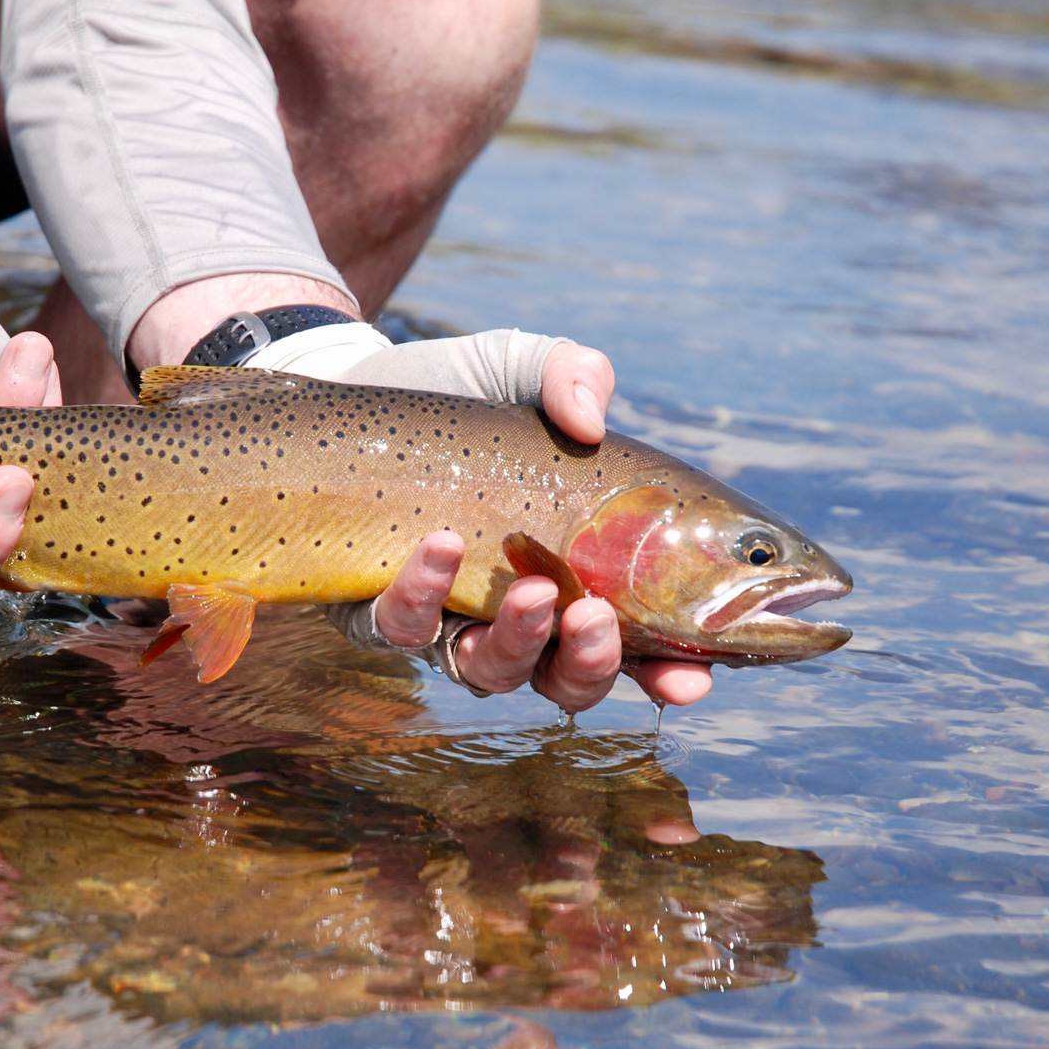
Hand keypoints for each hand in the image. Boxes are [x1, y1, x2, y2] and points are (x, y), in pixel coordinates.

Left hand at [301, 330, 713, 711]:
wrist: (356, 388)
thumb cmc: (458, 394)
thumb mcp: (523, 369)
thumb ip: (572, 376)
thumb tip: (590, 418)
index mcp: (575, 574)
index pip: (634, 645)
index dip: (667, 673)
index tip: (692, 680)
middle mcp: (516, 615)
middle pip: (564, 680)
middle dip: (589, 666)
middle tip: (595, 621)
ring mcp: (447, 620)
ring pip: (489, 673)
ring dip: (517, 642)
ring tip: (531, 590)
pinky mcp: (378, 610)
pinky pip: (401, 629)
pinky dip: (425, 593)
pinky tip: (442, 544)